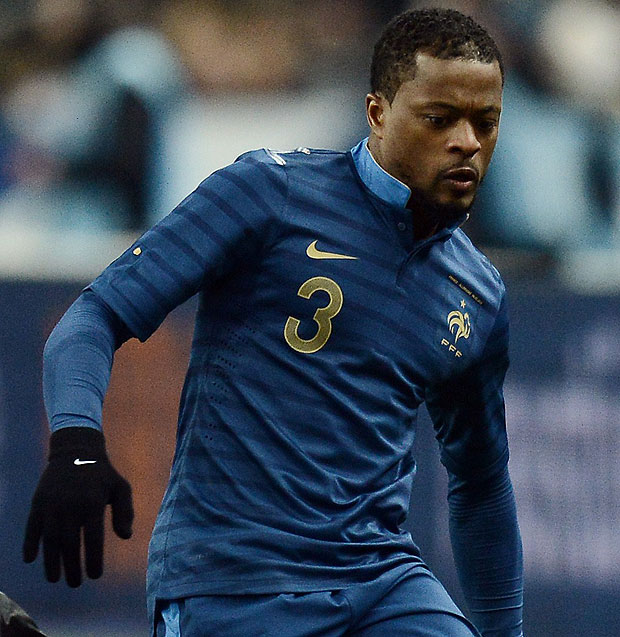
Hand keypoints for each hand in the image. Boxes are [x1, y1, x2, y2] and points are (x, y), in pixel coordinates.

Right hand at [23, 427, 133, 586]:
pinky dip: (29, 544)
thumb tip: (126, 536)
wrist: (76, 451)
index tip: (95, 576)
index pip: (93, 539)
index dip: (94, 560)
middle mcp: (71, 506)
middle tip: (75, 584)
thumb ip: (125, 511)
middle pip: (70, 544)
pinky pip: (31, 527)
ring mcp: (52, 505)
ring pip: (49, 540)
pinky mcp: (38, 502)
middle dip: (72, 568)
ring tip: (55, 579)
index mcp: (93, 503)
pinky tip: (30, 559)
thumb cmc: (102, 474)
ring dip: (51, 562)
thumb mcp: (120, 487)